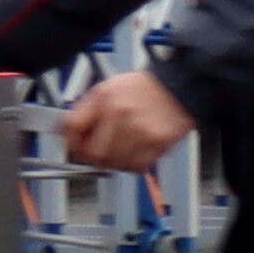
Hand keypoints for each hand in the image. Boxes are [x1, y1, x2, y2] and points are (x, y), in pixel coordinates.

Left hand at [53, 70, 196, 173]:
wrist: (183, 87)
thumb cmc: (146, 89)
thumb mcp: (109, 89)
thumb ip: (88, 111)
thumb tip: (73, 135)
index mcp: (104, 97)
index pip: (72, 127)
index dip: (71, 142)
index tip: (74, 147)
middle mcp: (120, 112)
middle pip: (94, 153)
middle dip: (94, 158)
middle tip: (99, 155)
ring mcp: (140, 129)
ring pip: (115, 163)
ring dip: (116, 163)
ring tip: (122, 153)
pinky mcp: (158, 141)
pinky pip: (138, 165)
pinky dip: (135, 165)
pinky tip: (137, 154)